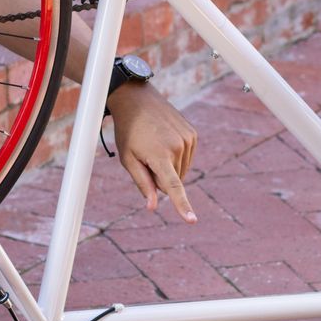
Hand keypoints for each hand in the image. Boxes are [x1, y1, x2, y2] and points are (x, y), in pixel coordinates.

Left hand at [107, 83, 197, 221]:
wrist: (137, 99)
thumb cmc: (128, 131)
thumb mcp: (128, 159)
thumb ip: (143, 183)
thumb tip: (153, 206)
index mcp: (159, 155)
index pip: (173, 187)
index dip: (182, 206)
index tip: (192, 220)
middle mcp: (178, 147)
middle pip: (173, 180)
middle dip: (160, 176)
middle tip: (146, 156)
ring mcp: (188, 139)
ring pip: (181, 170)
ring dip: (169, 167)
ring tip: (154, 146)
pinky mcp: (193, 134)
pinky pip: (186, 158)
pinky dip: (176, 157)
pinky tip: (164, 141)